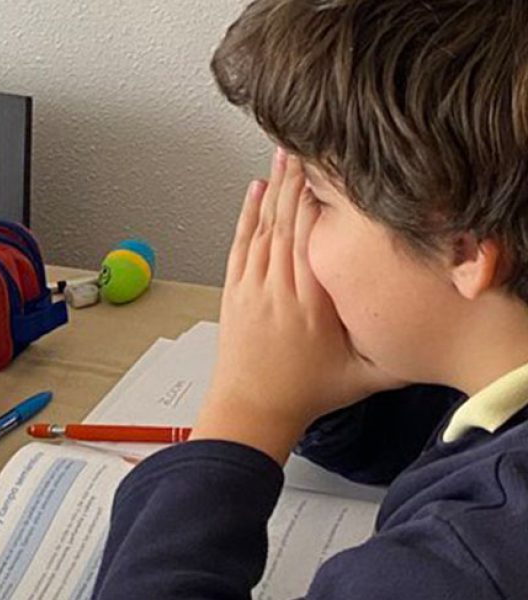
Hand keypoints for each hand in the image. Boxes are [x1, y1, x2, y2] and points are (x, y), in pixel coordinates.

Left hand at [190, 149, 401, 463]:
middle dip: (297, 181)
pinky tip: (255, 190)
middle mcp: (277, 289)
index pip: (311, 239)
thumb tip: (436, 334)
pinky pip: (241, 243)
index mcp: (309, 303)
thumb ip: (399, 353)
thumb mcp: (363, 377)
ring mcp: (252, 288)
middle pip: (286, 222)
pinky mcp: (235, 291)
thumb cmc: (304, 394)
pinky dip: (247, 215)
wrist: (251, 409)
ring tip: (284, 154)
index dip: (316, 201)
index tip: (328, 172)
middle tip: (305, 145)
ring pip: (262, 227)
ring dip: (273, 189)